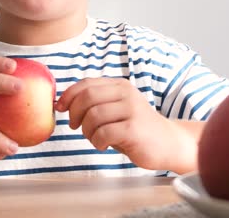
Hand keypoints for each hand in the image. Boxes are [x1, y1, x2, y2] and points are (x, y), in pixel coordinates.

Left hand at [55, 78, 190, 170]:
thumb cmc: (135, 128)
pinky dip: (97, 142)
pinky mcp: (133, 129)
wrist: (168, 143)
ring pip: (93, 116)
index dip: (68, 95)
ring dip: (87, 131)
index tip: (60, 108)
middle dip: (75, 113)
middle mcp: (126, 94)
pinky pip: (103, 133)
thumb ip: (96, 102)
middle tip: (75, 126)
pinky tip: (103, 145)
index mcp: (120, 86)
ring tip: (94, 138)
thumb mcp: (117, 109)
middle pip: (87, 97)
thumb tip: (63, 103)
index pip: (86, 83)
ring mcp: (131, 110)